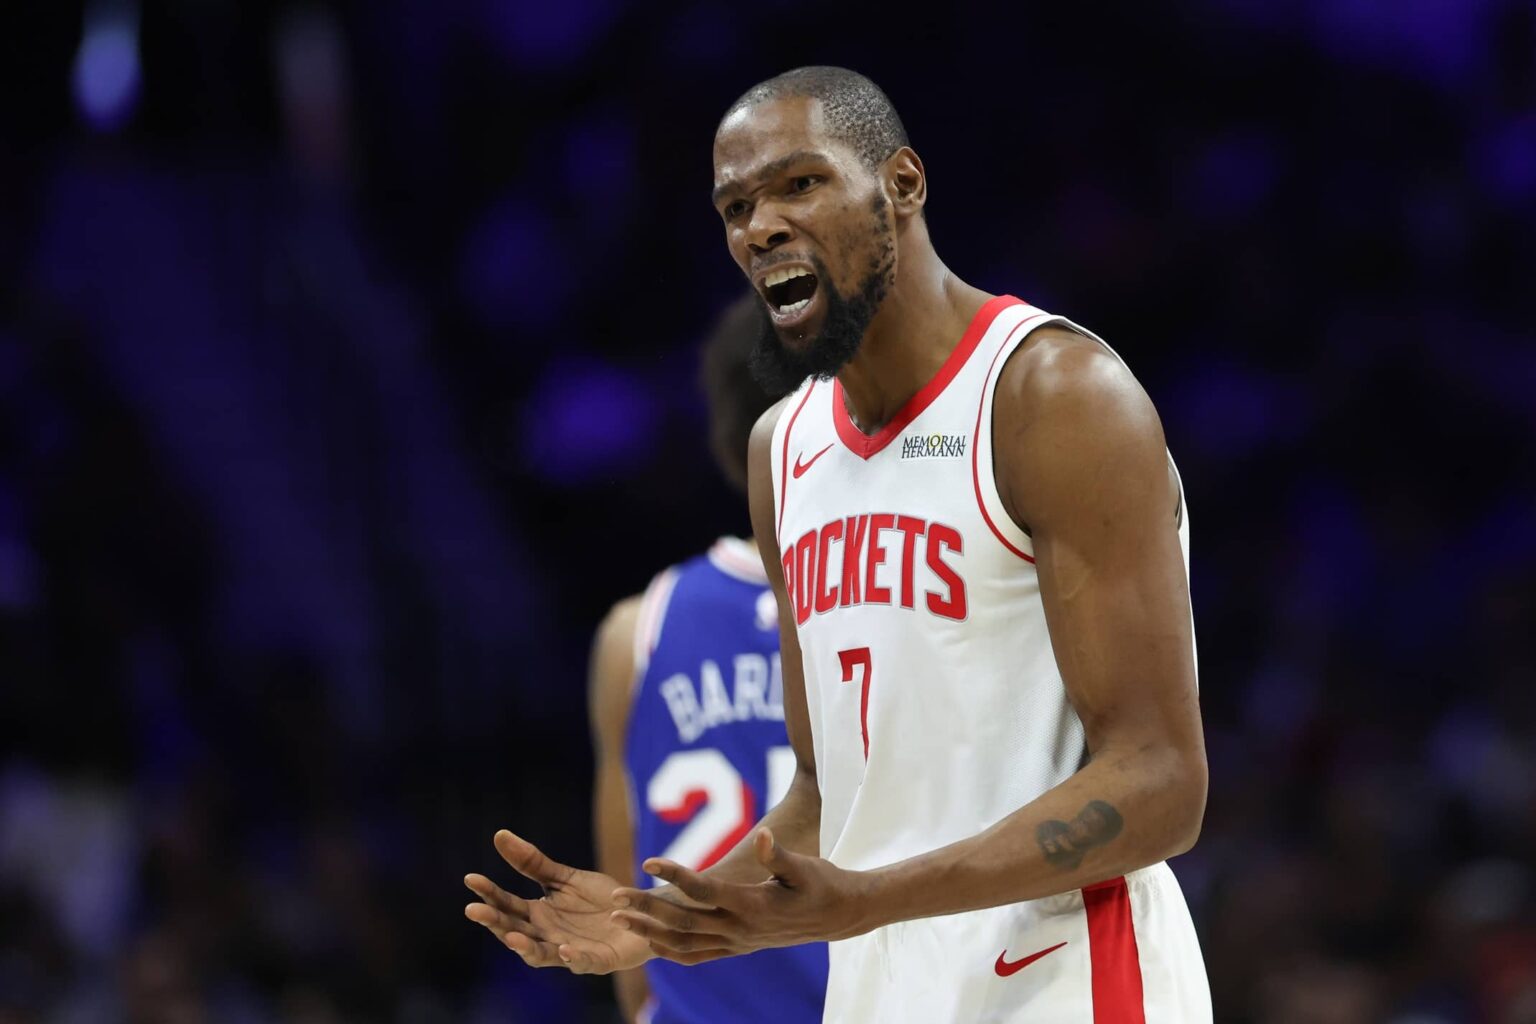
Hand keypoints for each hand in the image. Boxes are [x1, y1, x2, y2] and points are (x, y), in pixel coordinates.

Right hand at [464, 830, 654, 973]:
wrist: (642, 911)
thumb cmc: (600, 899)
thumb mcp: (565, 878)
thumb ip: (533, 863)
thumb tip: (499, 835)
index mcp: (539, 916)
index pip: (507, 905)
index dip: (490, 894)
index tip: (471, 878)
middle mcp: (549, 936)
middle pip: (516, 932)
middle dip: (496, 922)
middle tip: (474, 910)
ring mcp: (571, 950)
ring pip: (542, 955)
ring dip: (526, 948)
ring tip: (512, 936)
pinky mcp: (598, 960)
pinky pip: (583, 963)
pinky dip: (572, 958)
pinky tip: (563, 948)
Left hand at [610, 828, 872, 964]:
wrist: (840, 915)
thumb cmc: (823, 883)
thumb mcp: (804, 866)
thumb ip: (777, 855)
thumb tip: (761, 836)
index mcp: (752, 906)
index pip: (702, 890)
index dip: (674, 874)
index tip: (648, 860)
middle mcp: (741, 929)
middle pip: (683, 922)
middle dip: (646, 910)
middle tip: (614, 898)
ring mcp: (739, 942)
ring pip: (684, 944)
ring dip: (650, 932)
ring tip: (620, 920)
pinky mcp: (740, 947)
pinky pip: (698, 956)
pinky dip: (671, 951)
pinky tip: (651, 943)